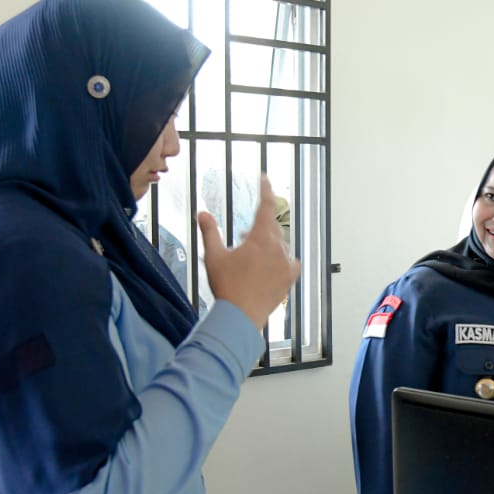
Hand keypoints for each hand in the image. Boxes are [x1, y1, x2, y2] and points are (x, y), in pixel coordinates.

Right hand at [199, 176, 300, 329]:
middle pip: (272, 228)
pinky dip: (282, 260)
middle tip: (242, 237)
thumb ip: (209, 232)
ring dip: (267, 245)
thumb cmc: (227, 286)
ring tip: (252, 256)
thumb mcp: (213, 256)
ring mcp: (286, 264)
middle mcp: (278, 248)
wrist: (240, 316)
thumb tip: (202, 213)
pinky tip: (271, 266)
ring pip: (280, 245)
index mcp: (260, 238)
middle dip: (258, 229)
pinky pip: (290, 262)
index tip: (266, 177)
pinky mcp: (289, 279)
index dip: (266, 189)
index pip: (266, 206)